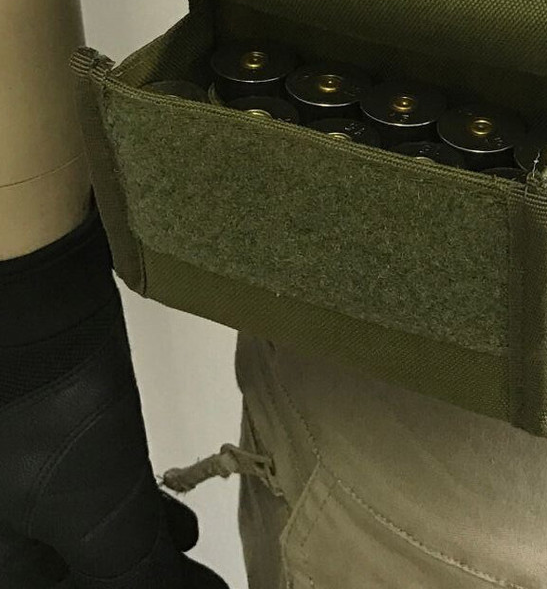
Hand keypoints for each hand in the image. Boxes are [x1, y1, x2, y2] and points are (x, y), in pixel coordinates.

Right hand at [0, 212, 228, 587]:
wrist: (35, 320)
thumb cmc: (54, 428)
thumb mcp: (101, 521)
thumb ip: (141, 574)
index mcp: (7, 560)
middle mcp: (11, 529)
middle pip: (81, 575)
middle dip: (139, 579)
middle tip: (193, 579)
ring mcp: (30, 484)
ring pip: (91, 542)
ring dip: (143, 554)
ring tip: (189, 549)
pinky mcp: (57, 443)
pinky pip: (97, 498)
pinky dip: (138, 514)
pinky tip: (173, 512)